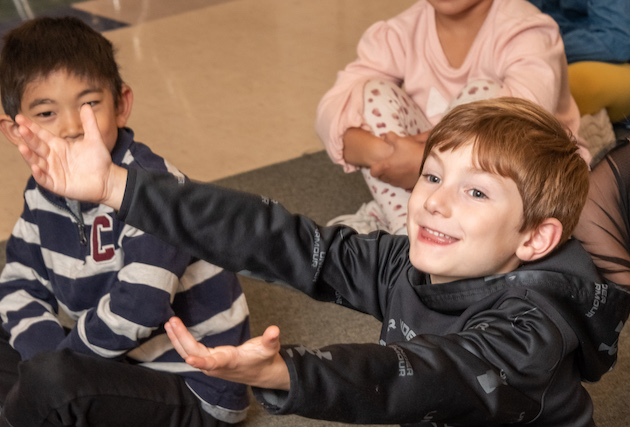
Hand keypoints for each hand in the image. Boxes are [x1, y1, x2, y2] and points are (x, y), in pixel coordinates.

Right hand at [14, 105, 126, 208]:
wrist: (108, 179)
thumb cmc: (99, 160)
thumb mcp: (94, 139)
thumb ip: (89, 123)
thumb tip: (86, 105)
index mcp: (58, 146)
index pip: (41, 135)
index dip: (31, 127)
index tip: (20, 117)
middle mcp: (53, 157)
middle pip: (37, 146)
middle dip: (28, 137)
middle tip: (21, 128)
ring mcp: (54, 171)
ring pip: (37, 162)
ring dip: (29, 155)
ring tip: (23, 146)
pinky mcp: (57, 185)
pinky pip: (45, 179)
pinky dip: (39, 174)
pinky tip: (36, 167)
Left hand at [165, 317, 289, 389]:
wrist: (260, 373)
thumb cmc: (263, 359)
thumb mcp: (270, 348)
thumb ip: (271, 339)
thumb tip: (275, 330)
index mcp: (230, 362)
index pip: (213, 363)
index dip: (201, 362)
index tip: (189, 359)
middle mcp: (217, 365)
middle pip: (194, 353)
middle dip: (182, 339)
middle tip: (172, 322)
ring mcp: (210, 363)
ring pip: (189, 352)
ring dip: (177, 339)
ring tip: (169, 324)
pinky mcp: (208, 360)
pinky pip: (190, 351)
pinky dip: (180, 341)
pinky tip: (174, 331)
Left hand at [370, 131, 428, 188]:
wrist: (429, 163)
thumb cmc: (413, 152)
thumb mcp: (400, 140)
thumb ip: (389, 137)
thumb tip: (385, 137)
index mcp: (386, 167)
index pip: (373, 171)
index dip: (376, 166)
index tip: (381, 162)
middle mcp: (391, 177)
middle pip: (381, 177)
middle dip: (383, 171)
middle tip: (390, 163)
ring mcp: (399, 182)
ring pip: (390, 181)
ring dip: (392, 175)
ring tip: (399, 166)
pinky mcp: (407, 186)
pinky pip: (400, 183)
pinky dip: (401, 178)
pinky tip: (407, 171)